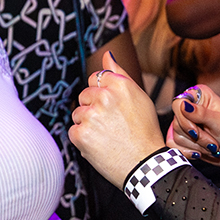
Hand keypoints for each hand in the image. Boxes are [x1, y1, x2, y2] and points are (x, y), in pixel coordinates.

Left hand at [69, 50, 166, 187]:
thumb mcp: (139, 97)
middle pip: (84, 95)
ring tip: (107, 135)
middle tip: (112, 124)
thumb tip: (107, 55)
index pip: (96, 79)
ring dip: (87, 124)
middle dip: (93, 108)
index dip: (103, 95)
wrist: (144, 164)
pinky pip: (73, 130)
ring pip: (78, 113)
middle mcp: (104, 96)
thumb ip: (120, 74)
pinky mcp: (80, 134)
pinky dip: (83, 139)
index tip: (112, 109)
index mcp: (120, 85)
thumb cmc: (145, 132)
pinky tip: (100, 145)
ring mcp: (91, 115)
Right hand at [166, 83, 219, 167]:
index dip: (185, 119)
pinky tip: (200, 152)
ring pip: (175, 135)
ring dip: (195, 145)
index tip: (197, 131)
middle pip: (177, 122)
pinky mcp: (180, 136)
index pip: (178, 103)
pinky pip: (173, 145)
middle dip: (196, 137)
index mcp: (199, 96)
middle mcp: (189, 107)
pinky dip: (188, 151)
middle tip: (212, 142)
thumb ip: (202, 113)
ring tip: (210, 146)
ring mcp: (183, 122)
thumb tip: (183, 105)